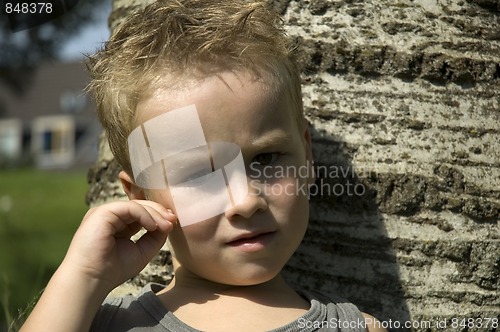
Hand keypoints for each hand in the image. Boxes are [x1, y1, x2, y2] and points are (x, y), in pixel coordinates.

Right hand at [61, 200, 175, 290]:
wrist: (91, 281)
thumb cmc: (112, 270)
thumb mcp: (142, 251)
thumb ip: (155, 237)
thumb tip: (169, 222)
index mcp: (117, 224)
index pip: (140, 213)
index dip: (157, 215)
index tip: (172, 223)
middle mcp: (110, 216)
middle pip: (139, 206)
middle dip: (159, 212)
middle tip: (173, 220)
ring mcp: (105, 213)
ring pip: (136, 205)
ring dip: (155, 214)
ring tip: (167, 225)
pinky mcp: (102, 213)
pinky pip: (129, 208)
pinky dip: (145, 215)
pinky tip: (153, 226)